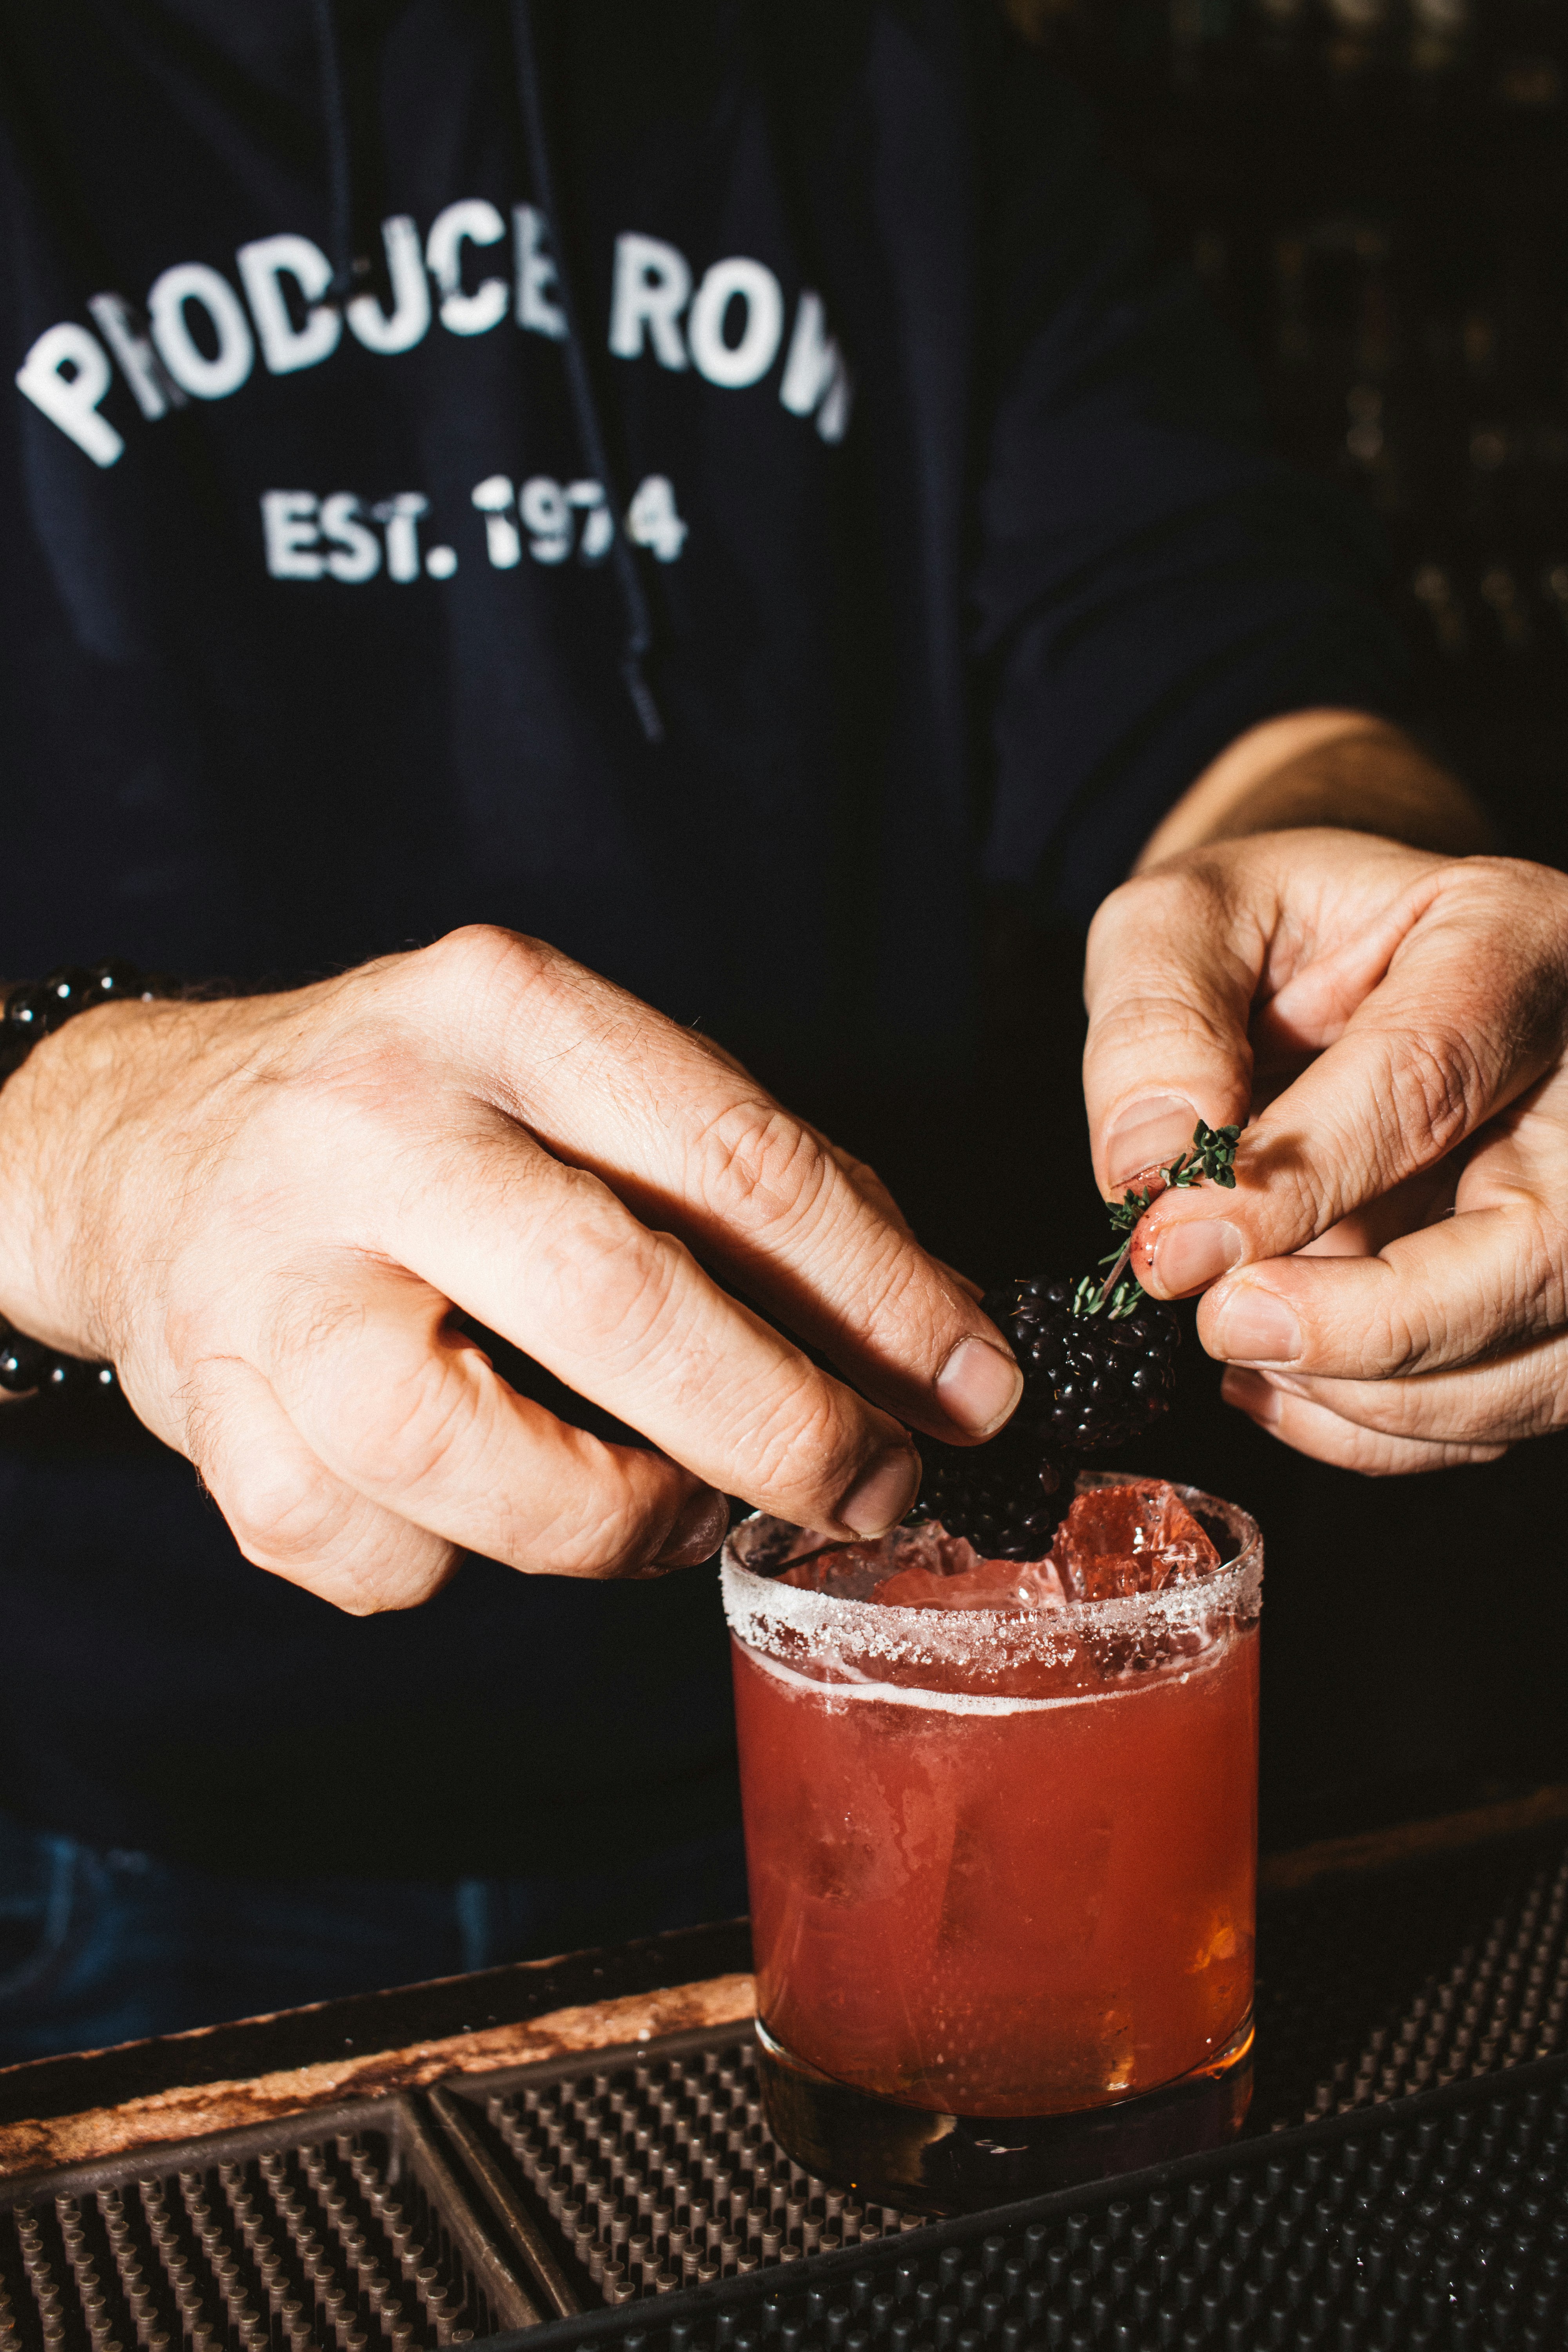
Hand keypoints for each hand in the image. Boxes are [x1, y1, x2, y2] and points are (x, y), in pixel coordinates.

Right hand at [0, 928, 1021, 1609]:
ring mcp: (272, 1271)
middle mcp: (375, 1124)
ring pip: (471, 1460)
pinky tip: (481, 1510)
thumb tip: (929, 1332)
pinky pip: (364, 1552)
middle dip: (793, 1428)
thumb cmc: (417, 1123)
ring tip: (684, 1512)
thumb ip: (738, 1186)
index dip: (885, 1295)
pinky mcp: (205, 1407)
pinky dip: (451, 1566)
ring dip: (625, 1523)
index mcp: (501, 1010)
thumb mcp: (571, 1080)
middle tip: (882, 1487)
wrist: (148, 1142)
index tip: (978, 1383)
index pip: (737, 1159)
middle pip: (619, 1305)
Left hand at [1082, 831, 1567, 1471]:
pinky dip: (1385, 1429)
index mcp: (1513, 939)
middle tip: (1223, 1324)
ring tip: (1240, 1347)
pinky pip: (1512, 1405)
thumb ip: (1158, 1020)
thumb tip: (1154, 1169)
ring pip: (1543, 1357)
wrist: (1345, 968)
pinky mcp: (1565, 1288)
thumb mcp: (1186, 918)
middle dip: (1367, 1325)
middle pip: (1538, 1250)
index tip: (1175, 1248)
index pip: (1426, 1083)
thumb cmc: (1271, 935)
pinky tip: (1279, 1384)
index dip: (1294, 1186)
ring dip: (1374, 1394)